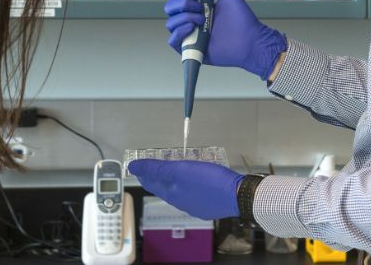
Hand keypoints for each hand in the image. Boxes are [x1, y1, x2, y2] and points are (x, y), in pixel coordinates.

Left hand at [128, 159, 243, 219]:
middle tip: (159, 163)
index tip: (141, 164)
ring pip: (180, 192)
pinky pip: (194, 195)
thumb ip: (157, 168)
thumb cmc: (209, 181)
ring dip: (176, 181)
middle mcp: (180, 203)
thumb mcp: (181, 170)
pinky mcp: (208, 206)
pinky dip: (190, 187)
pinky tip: (197, 181)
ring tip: (179, 169)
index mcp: (171, 194)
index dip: (144, 173)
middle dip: (160, 176)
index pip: (151, 183)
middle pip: (165, 189)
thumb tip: (132, 167)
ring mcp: (195, 206)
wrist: (238, 196)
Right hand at [164, 0, 287, 78]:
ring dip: (184, 17)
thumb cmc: (241, 18)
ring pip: (170, 23)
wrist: (249, 40)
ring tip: (202, 20)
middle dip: (183, 3)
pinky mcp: (190, 48)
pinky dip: (179, 32)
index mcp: (198, 6)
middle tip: (200, 6)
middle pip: (170, 8)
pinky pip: (173, 40)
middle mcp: (191, 19)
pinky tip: (193, 28)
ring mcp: (190, 34)